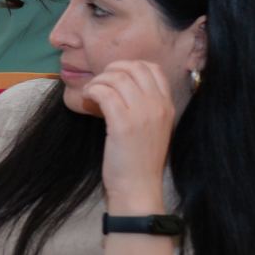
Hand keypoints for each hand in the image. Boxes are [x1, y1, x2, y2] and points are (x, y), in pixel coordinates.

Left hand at [83, 60, 176, 206]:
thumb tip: (121, 85)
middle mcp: (158, 106)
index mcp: (167, 106)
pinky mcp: (123, 124)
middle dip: (111, 70)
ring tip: (90, 93)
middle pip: (133, 68)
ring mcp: (142, 114)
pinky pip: (104, 93)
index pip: (152, 68)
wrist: (138, 188)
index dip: (129, 66)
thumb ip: (146, 107)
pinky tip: (88, 99)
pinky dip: (92, 91)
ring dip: (98, 81)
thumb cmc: (140, 161)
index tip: (115, 76)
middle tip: (99, 83)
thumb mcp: (153, 129)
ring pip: (116, 78)